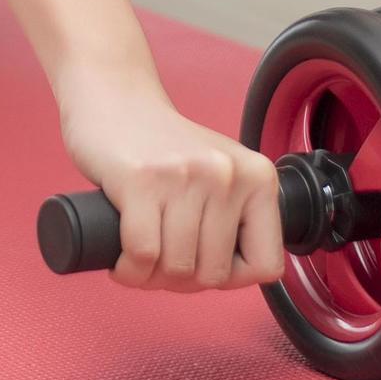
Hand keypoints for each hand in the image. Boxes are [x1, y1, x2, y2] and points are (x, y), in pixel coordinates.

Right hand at [56, 68, 285, 292]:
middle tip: (159, 263)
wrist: (114, 98)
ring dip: (150, 278)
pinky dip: (128, 269)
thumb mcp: (218, 174)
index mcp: (257, 177)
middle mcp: (227, 175)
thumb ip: (235, 216)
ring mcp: (184, 177)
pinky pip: (142, 255)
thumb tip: (230, 277)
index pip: (265, 265)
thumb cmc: (162, 145)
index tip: (203, 265)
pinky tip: (121, 259)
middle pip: (213, 274)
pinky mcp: (141, 181)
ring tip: (137, 260)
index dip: (230, 279)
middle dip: (180, 281)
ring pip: (176, 269)